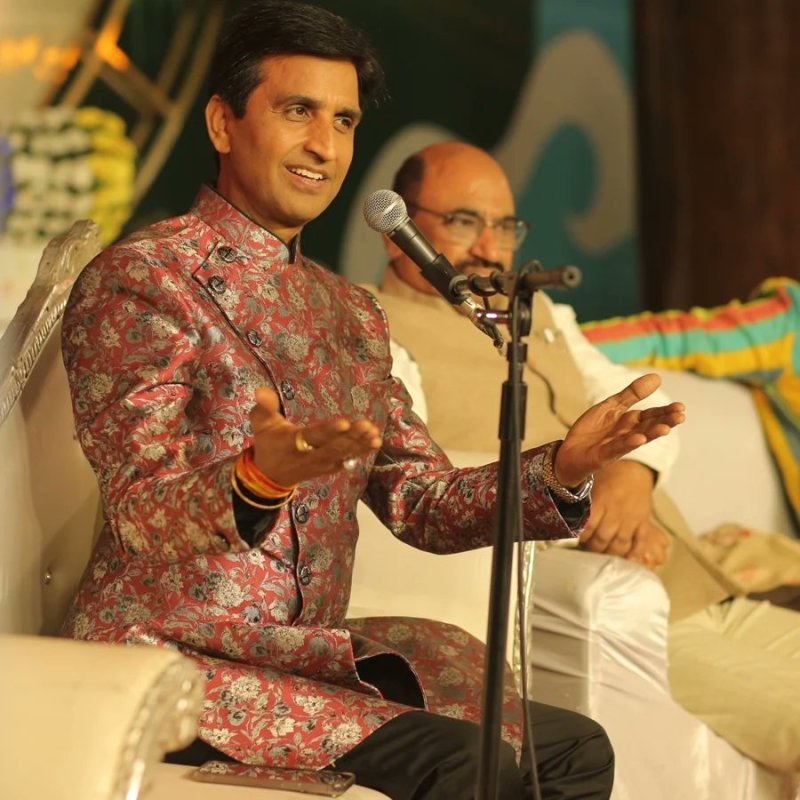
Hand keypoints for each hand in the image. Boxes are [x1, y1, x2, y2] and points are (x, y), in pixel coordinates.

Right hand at [248, 388, 381, 485]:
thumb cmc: (268, 445)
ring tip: (375, 434)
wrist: (270, 477)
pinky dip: (362, 451)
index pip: (314, 437)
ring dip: (360, 444)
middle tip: (367, 426)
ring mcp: (323, 464)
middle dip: (351, 438)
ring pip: (344, 454)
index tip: (345, 423)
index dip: (329, 431)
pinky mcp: (330, 467)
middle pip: (334, 448)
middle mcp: (311, 456)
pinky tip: (376, 442)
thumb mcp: (261, 424)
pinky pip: (348, 459)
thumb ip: (264, 407)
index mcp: (294, 443)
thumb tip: (261, 391)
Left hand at [555, 373, 684, 486]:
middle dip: (665, 422)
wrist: (570, 451)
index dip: (665, 411)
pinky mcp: (604, 455)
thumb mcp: (611, 406)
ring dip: (651, 434)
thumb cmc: (593, 429)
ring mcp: (617, 445)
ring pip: (637, 438)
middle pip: (649, 426)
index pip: (651, 415)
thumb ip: (631, 394)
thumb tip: (657, 377)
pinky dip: (628, 443)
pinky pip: (617, 448)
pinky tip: (638, 438)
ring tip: (666, 428)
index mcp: (630, 421)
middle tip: (680, 416)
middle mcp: (628, 434)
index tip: (681, 407)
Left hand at [579, 460, 669, 568]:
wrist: (634, 470)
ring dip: (609, 554)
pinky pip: (641, 542)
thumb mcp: (591, 485)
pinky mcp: (644, 523)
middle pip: (602, 538)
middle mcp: (616, 511)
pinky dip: (636, 553)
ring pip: (620, 544)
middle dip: (592, 549)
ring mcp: (631, 519)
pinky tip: (629, 562)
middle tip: (586, 552)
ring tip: (602, 558)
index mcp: (601, 500)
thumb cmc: (607, 478)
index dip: (580, 538)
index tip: (575, 542)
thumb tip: (563, 518)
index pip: (588, 526)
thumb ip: (582, 502)